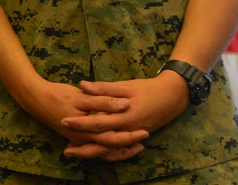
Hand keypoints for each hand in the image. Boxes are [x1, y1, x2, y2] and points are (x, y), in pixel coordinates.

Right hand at [20, 79, 149, 161]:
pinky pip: (95, 148)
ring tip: (135, 145)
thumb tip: (124, 104)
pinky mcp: (76, 138)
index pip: (113, 137)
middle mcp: (84, 139)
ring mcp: (79, 140)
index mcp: (86, 129)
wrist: (35, 98)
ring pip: (103, 151)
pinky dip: (108, 148)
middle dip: (128, 144)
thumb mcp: (80, 97)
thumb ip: (103, 101)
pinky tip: (115, 144)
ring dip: (120, 149)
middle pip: (111, 147)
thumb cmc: (57, 95)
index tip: (145, 130)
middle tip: (144, 137)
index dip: (129, 135)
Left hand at [59, 75, 189, 159]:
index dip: (80, 123)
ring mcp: (131, 135)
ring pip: (110, 149)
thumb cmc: (148, 89)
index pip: (98, 123)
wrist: (172, 97)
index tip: (64, 121)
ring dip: (92, 151)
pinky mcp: (134, 136)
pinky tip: (93, 149)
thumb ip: (104, 88)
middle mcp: (127, 130)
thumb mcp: (126, 86)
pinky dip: (105, 151)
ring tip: (75, 151)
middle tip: (65, 149)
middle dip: (83, 147)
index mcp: (124, 116)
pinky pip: (118, 149)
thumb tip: (83, 85)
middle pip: (102, 143)